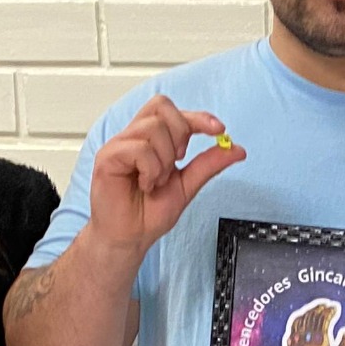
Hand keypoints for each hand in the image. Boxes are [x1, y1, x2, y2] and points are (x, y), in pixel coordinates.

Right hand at [78, 94, 244, 260]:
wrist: (130, 239)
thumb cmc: (148, 214)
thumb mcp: (187, 186)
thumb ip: (208, 164)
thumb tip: (236, 149)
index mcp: (151, 140)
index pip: (173, 111)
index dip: (197, 116)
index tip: (219, 130)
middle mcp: (134, 137)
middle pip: (162, 106)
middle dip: (180, 133)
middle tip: (177, 162)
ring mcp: (119, 145)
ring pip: (153, 128)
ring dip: (164, 160)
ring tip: (156, 181)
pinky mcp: (108, 157)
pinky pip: (139, 149)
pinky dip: (151, 169)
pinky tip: (145, 185)